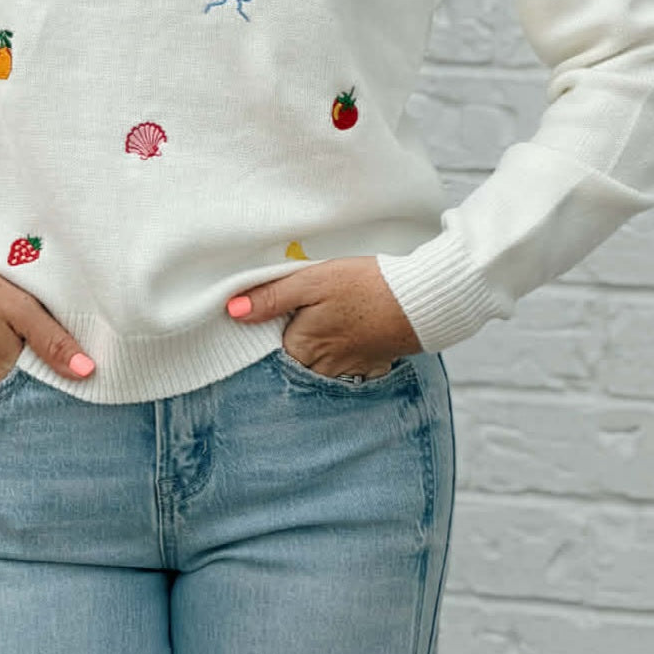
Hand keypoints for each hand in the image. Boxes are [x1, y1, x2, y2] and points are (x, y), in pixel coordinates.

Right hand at [0, 264, 95, 399]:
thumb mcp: (18, 306)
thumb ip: (52, 340)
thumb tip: (88, 372)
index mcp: (7, 373)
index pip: (43, 402)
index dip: (58, 398)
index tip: (72, 397)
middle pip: (18, 411)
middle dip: (34, 407)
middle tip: (46, 395)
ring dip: (7, 408)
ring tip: (18, 389)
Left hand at [226, 255, 421, 378]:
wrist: (420, 300)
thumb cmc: (365, 286)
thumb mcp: (312, 281)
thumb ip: (272, 297)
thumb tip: (232, 311)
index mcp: (301, 349)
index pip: (266, 349)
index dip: (265, 330)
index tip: (271, 312)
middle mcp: (320, 370)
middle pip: (291, 359)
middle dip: (291, 338)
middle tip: (306, 310)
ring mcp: (346, 372)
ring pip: (316, 364)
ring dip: (316, 346)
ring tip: (328, 317)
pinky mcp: (367, 367)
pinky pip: (342, 366)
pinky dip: (340, 351)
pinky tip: (348, 330)